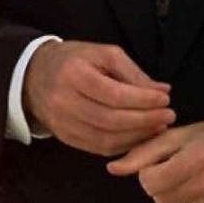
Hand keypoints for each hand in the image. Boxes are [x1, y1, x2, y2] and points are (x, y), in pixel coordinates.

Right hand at [20, 40, 174, 155]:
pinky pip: (97, 148)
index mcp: (75, 75)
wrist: (35, 75)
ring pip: (105, 139)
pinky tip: (140, 137)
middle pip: (110, 120)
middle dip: (145, 121)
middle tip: (169, 116)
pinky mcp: (65, 138)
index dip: (143, 100)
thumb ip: (133, 73)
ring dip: (137, 137)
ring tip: (159, 127)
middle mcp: (64, 102)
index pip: (114, 94)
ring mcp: (62, 124)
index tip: (165, 99)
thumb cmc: (75, 60)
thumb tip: (162, 91)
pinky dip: (123, 145)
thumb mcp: (104, 54)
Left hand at [106, 120, 203, 202]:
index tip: (164, 163)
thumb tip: (113, 168)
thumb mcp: (181, 134)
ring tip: (195, 178)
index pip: (149, 181)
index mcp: (196, 158)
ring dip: (178, 196)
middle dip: (163, 184)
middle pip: (160, 198)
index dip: (151, 172)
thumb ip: (145, 151)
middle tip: (180, 169)